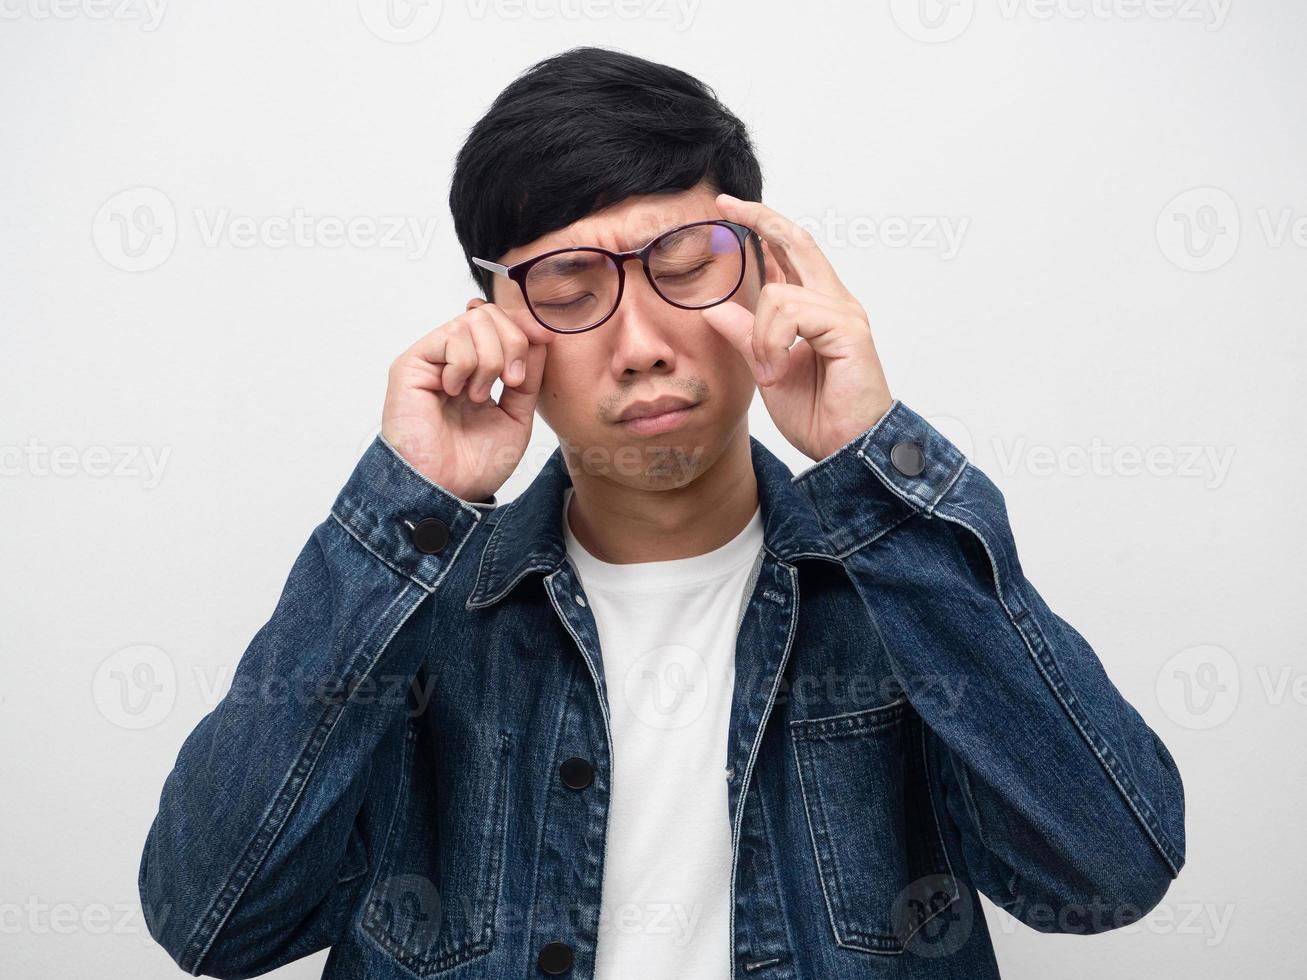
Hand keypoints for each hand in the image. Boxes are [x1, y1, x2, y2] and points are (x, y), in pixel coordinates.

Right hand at [381, 298, 550, 501]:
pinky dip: (465, 366)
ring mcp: (432, 360)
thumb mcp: (517, 416)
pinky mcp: (412, 365)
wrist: (446, 491)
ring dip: (489, 360)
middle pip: (490, 314)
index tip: (546, 338)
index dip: (525, 324)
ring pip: (474, 322)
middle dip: (513, 342)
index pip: (501, 323)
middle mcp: (453, 360)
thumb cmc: (474, 464)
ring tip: (479, 397)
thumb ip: (528, 377)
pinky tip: (456, 392)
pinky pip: (451, 338)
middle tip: (512, 381)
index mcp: (477, 370)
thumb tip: (541, 335)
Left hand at [700, 194, 892, 461]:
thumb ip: (744, 334)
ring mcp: (844, 313)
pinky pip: (791, 315)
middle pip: (798, 240)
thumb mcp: (766, 368)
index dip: (761, 226)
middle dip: (761, 219)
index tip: (728, 209)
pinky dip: (773, 344)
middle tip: (727, 207)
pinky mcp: (848, 329)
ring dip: (760, 336)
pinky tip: (780, 370)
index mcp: (816, 309)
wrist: (845, 448)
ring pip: (777, 293)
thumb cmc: (819, 414)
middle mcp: (834, 303)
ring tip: (770, 371)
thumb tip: (712, 307)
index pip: (789, 253)